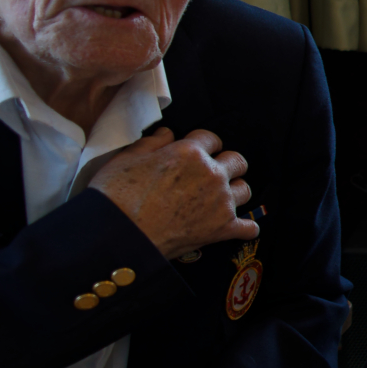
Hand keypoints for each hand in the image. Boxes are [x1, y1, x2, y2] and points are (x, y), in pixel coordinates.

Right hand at [89, 128, 258, 260]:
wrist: (118, 234)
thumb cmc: (117, 195)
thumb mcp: (127, 157)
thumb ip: (153, 142)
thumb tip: (168, 133)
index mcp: (191, 153)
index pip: (212, 138)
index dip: (204, 145)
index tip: (198, 153)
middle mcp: (212, 174)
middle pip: (237, 162)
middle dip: (227, 165)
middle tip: (211, 175)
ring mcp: (220, 202)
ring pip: (244, 191)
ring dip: (234, 194)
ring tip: (218, 200)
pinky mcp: (222, 229)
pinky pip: (249, 227)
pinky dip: (244, 228)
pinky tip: (236, 227)